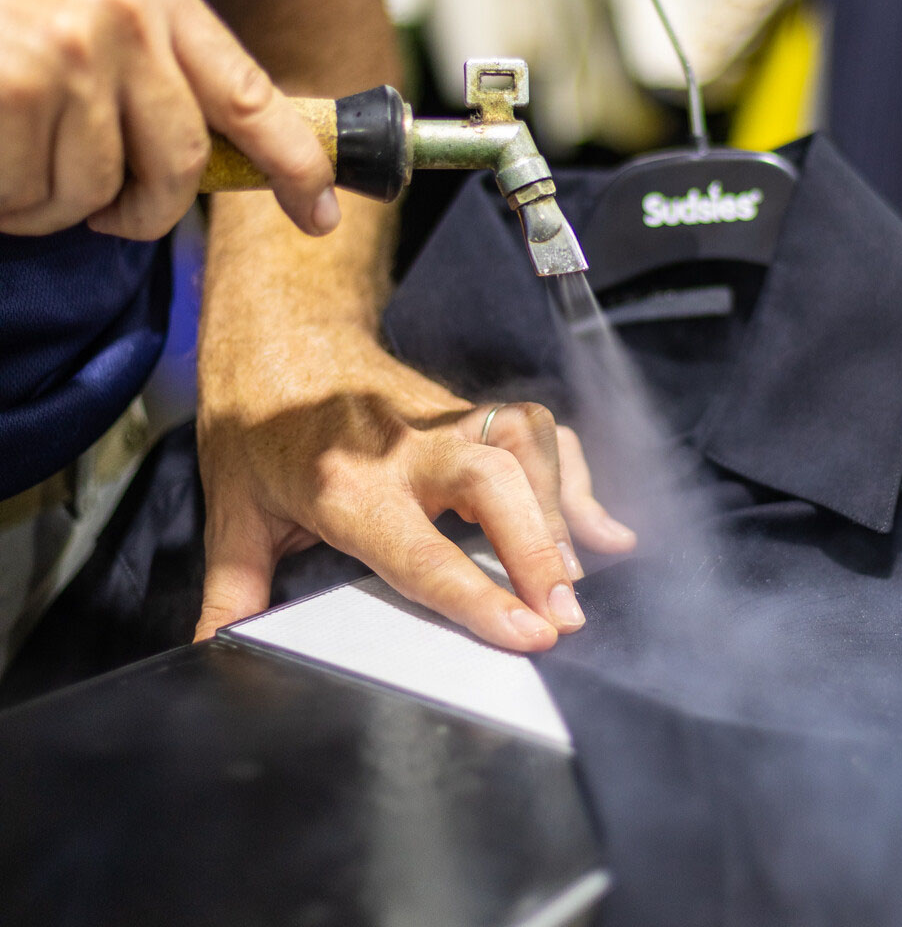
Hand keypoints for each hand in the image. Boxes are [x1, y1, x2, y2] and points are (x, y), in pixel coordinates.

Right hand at [0, 0, 338, 238]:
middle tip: (107, 208)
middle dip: (144, 209)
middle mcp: (125, 16)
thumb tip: (217, 157)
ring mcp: (68, 52)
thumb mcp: (89, 2)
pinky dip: (9, 201)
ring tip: (16, 153)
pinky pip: (35, 200)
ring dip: (55, 202)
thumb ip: (157, 68)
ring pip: (98, 193)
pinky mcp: (12, 90)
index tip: (320, 212)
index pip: (253, 95)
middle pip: (180, 166)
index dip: (296, 164)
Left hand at [195, 327, 636, 649]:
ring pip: (524, 444)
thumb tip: (218, 654)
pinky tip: (598, 527)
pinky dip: (574, 477)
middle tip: (567, 614)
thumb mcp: (234, 508)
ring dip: (559, 508)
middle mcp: (408, 448)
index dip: (480, 596)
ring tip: (575, 577)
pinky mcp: (468, 411)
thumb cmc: (257, 421)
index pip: (422, 551)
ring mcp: (446, 421)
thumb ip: (234, 589)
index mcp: (347, 485)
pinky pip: (537, 433)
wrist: (281, 332)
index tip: (530, 633)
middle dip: (539, 547)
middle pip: (493, 484)